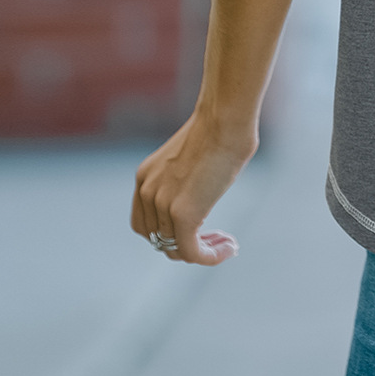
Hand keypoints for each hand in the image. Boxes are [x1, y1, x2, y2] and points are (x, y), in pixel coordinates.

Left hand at [130, 112, 253, 265]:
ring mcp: (162, 205)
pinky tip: (229, 248)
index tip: (202, 228)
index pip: (147, 225)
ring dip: (204, 251)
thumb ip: (187, 180)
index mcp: (145, 177)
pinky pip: (192, 252)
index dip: (171, 234)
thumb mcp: (191, 158)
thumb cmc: (221, 128)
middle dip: (188, 244)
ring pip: (177, 249)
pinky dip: (210, 257)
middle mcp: (147, 193)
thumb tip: (206, 188)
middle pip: (160, 240)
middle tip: (218, 238)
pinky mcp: (183, 215)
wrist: (225, 118)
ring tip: (228, 244)